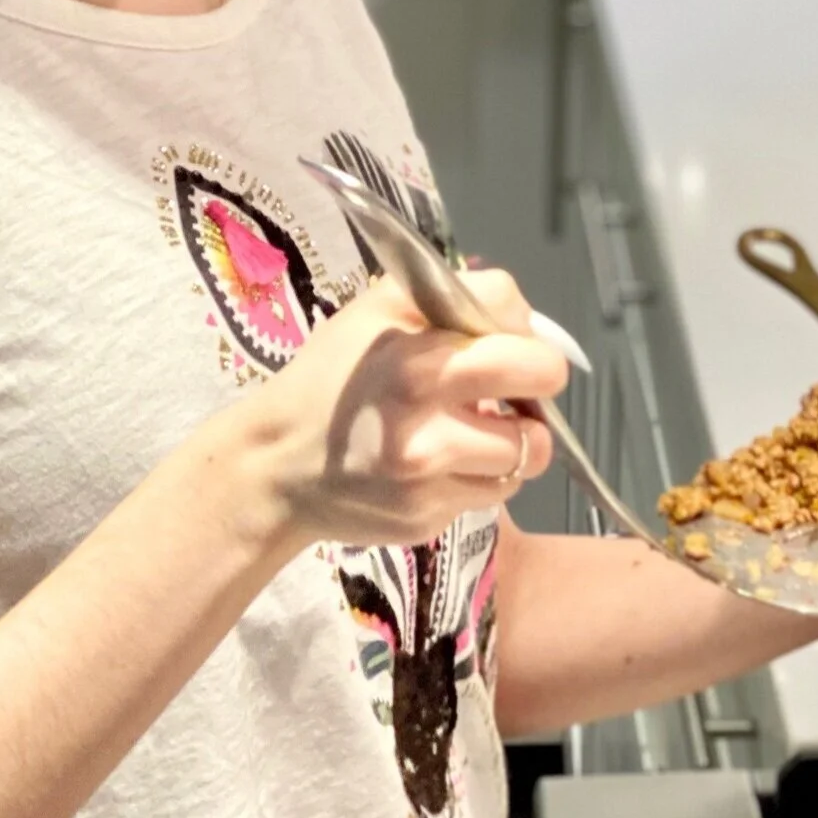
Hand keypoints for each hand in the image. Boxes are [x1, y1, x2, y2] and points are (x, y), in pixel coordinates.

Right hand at [221, 270, 565, 553]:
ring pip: (524, 461)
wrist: (275, 465)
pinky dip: (478, 475)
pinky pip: (489, 495)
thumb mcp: (379, 308)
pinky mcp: (428, 521)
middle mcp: (430, 432)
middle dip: (535, 400)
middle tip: (510, 394)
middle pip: (541, 416)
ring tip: (472, 428)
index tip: (508, 348)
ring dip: (511, 443)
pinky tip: (440, 462)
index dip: (530, 345)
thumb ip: (458, 296)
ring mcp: (431, 484)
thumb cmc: (330, 377)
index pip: (529, 351)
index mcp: (421, 367)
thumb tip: (523, 321)